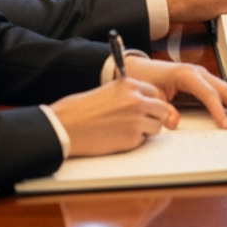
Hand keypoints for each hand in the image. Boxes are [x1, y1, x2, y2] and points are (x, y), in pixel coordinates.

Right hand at [49, 78, 174, 157]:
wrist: (64, 127)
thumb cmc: (79, 110)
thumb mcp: (108, 91)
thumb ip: (128, 94)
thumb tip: (147, 102)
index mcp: (129, 85)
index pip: (156, 93)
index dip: (151, 103)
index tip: (147, 109)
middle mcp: (137, 100)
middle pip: (163, 109)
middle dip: (154, 117)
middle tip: (140, 122)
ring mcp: (136, 119)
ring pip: (157, 126)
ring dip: (146, 130)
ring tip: (125, 130)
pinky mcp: (132, 138)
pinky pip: (143, 140)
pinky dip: (134, 142)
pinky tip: (117, 138)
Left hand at [123, 57, 226, 128]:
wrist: (139, 69)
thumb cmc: (144, 80)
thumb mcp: (151, 95)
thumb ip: (164, 109)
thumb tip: (176, 123)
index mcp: (186, 74)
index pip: (209, 94)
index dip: (219, 111)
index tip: (226, 126)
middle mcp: (199, 73)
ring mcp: (204, 75)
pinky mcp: (205, 81)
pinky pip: (226, 90)